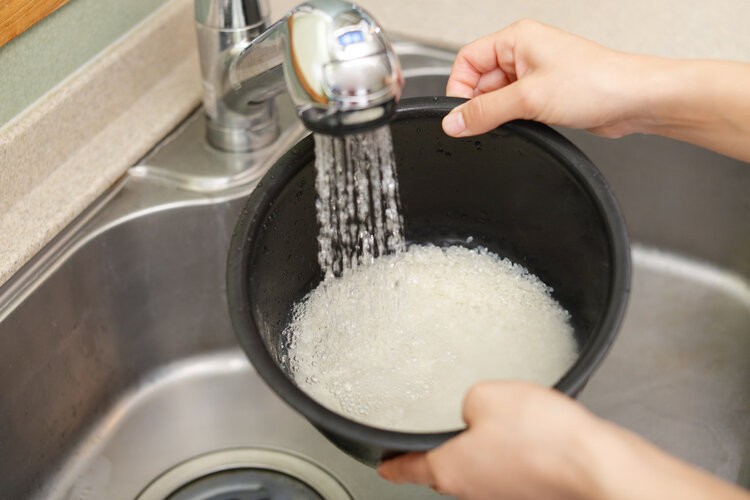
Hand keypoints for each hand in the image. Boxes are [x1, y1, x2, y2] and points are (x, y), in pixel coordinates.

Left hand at [378, 381, 600, 498]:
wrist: (594, 463)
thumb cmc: (541, 437)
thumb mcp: (485, 395)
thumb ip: (466, 400)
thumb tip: (473, 408)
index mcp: (449, 470)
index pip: (405, 471)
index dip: (390, 464)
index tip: (382, 465)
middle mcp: (472, 489)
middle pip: (442, 469)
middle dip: (435, 450)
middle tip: (431, 432)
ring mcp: (502, 492)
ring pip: (476, 467)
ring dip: (475, 446)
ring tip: (485, 420)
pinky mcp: (528, 488)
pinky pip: (505, 466)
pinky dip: (505, 449)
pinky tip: (520, 429)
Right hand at [441, 20, 749, 162]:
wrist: (635, 100)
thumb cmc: (598, 83)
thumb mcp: (528, 99)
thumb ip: (484, 113)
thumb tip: (452, 122)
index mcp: (516, 39)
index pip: (466, 61)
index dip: (458, 89)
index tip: (459, 116)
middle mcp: (524, 53)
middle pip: (479, 82)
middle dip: (481, 106)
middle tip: (490, 124)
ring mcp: (535, 75)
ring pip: (497, 99)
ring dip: (501, 115)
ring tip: (523, 119)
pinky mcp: (545, 96)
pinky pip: (515, 109)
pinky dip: (516, 121)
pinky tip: (531, 125)